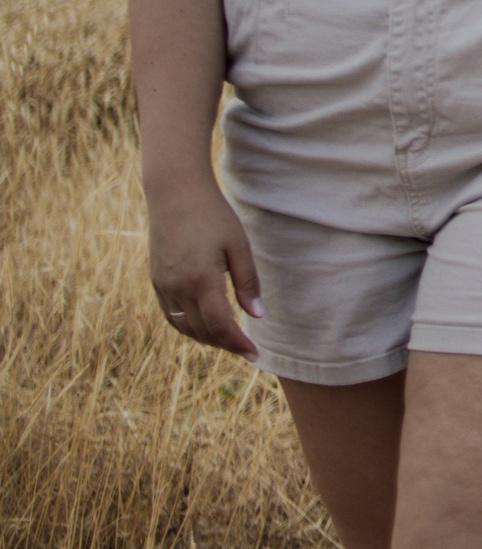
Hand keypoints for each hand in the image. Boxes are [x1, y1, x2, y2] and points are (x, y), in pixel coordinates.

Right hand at [146, 176, 261, 359]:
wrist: (174, 194)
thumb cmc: (213, 215)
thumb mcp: (238, 245)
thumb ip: (247, 282)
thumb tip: (257, 315)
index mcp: (201, 280)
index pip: (221, 326)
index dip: (238, 344)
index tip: (255, 355)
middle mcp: (177, 288)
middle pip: (203, 331)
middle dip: (226, 344)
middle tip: (246, 349)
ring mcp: (163, 287)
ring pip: (185, 327)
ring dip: (207, 338)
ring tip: (229, 340)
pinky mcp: (156, 281)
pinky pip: (172, 316)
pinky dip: (189, 326)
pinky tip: (205, 324)